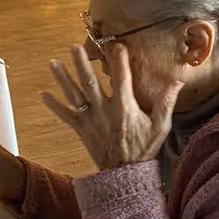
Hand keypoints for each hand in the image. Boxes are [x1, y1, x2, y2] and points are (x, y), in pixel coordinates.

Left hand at [41, 43, 182, 170]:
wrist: (124, 173)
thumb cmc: (144, 148)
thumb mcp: (160, 126)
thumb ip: (166, 102)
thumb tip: (176, 80)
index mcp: (124, 107)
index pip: (121, 78)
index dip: (118, 60)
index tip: (116, 45)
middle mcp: (103, 110)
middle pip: (90, 82)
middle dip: (81, 63)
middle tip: (74, 47)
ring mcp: (90, 119)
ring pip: (74, 95)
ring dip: (62, 78)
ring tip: (53, 63)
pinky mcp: (81, 128)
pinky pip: (65, 115)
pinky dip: (53, 105)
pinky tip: (42, 94)